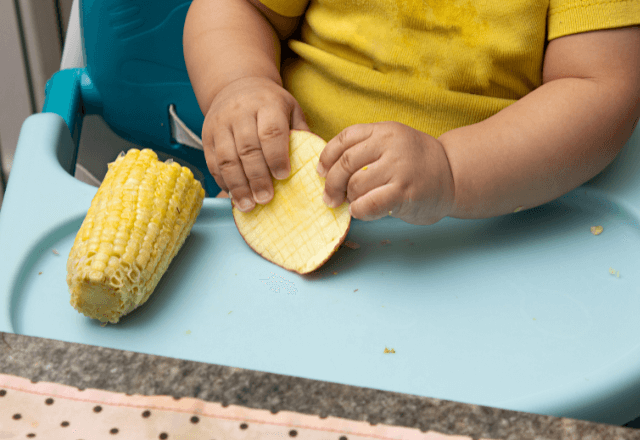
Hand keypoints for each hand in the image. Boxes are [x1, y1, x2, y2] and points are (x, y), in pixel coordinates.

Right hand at [202, 76, 308, 210]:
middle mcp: (240, 113)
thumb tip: (315, 163)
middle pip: (247, 149)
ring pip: (227, 158)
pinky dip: (223, 181)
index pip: (270, 132)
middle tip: (266, 199)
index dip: (276, 156)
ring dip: (238, 185)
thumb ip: (301, 133)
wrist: (236, 85)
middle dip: (257, 177)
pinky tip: (234, 195)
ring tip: (248, 205)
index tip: (283, 176)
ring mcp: (220, 124)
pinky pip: (213, 162)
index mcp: (266, 105)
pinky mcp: (206, 136)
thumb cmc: (270, 103)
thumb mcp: (290, 109)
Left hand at [317, 122, 454, 224]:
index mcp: (384, 130)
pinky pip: (369, 204)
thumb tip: (327, 171)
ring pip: (355, 185)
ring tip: (355, 203)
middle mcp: (391, 145)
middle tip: (330, 197)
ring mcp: (399, 168)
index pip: (343, 139)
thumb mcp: (393, 144)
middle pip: (344, 164)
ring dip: (349, 199)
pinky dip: (360, 211)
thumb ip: (366, 150)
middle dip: (331, 184)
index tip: (321, 172)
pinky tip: (363, 211)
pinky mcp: (404, 192)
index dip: (326, 158)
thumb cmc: (417, 163)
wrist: (454, 176)